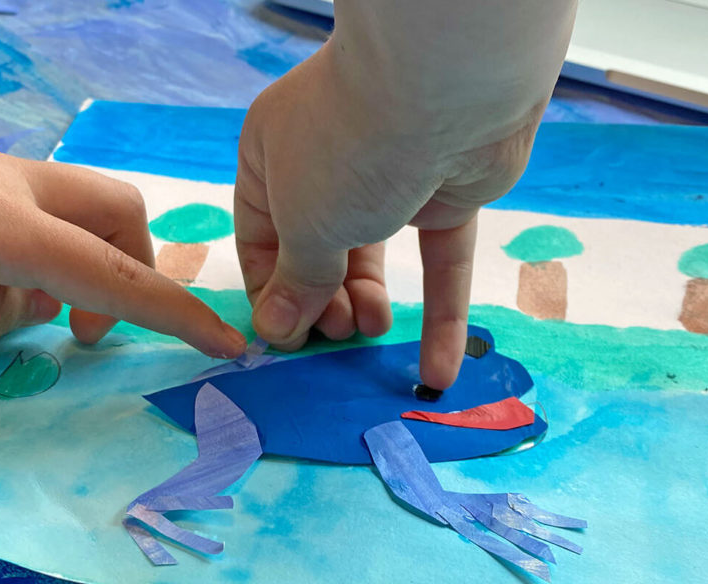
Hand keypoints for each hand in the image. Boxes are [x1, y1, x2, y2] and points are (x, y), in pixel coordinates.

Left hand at [0, 131, 245, 358]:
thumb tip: (38, 303)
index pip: (114, 274)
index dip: (177, 313)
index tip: (228, 343)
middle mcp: (7, 181)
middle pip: (120, 210)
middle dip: (138, 270)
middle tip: (87, 334)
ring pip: (83, 206)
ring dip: (90, 263)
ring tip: (35, 315)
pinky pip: (40, 209)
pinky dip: (51, 251)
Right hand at [235, 43, 552, 389]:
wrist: (446, 86)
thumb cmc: (349, 148)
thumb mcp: (305, 223)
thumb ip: (296, 282)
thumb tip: (276, 330)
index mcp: (273, 155)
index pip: (261, 238)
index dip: (271, 293)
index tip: (284, 338)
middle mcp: (329, 162)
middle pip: (319, 250)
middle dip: (324, 301)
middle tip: (333, 336)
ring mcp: (392, 175)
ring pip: (375, 255)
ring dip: (370, 306)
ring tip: (368, 334)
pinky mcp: (446, 193)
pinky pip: (439, 262)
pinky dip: (440, 317)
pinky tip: (438, 373)